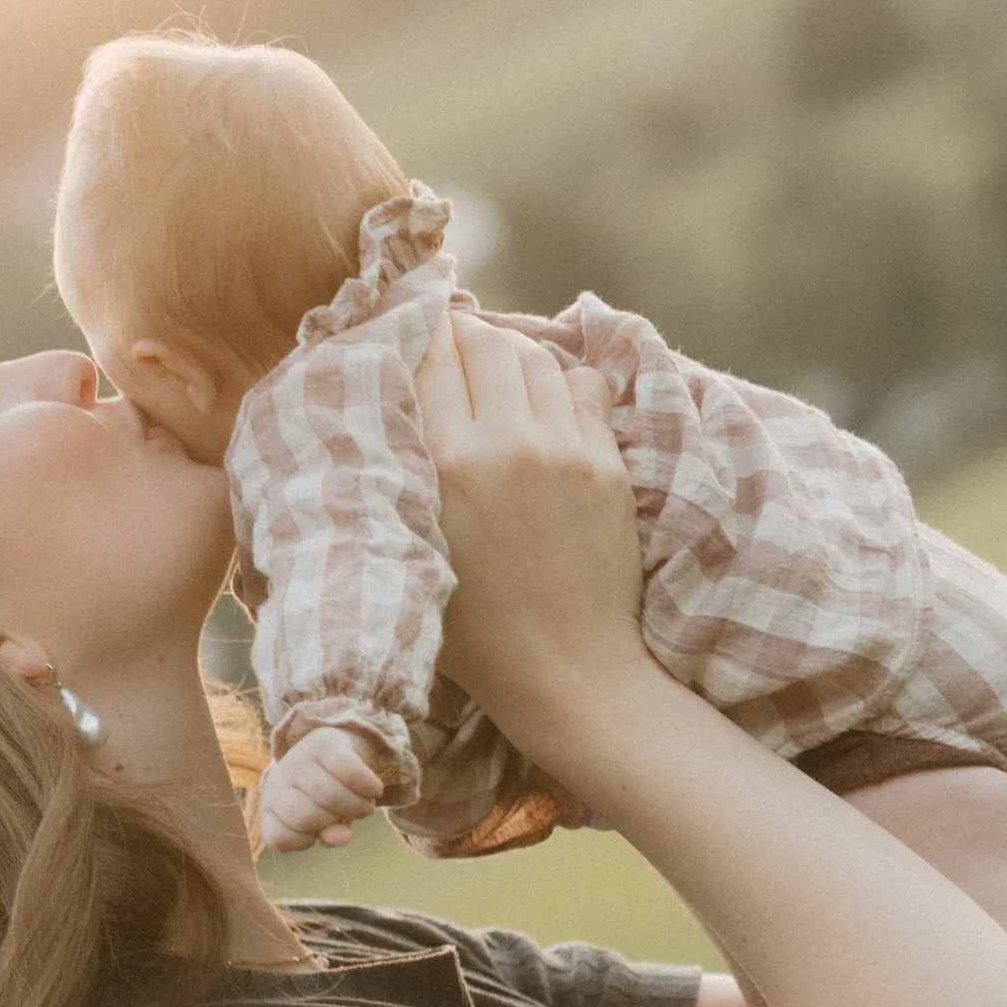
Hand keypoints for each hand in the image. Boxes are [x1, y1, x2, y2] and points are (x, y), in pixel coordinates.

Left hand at [260, 724, 393, 854]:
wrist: (335, 748)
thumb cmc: (325, 796)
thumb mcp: (325, 821)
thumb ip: (329, 835)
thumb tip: (343, 837)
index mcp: (270, 806)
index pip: (279, 838)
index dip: (306, 840)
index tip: (319, 830)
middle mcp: (278, 780)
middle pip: (308, 817)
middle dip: (336, 821)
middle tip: (349, 814)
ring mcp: (298, 759)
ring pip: (331, 795)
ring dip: (358, 807)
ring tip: (364, 805)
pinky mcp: (323, 742)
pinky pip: (349, 772)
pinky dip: (368, 787)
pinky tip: (375, 789)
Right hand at [417, 313, 644, 751]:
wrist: (567, 672)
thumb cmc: (473, 633)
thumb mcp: (413, 549)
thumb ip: (405, 474)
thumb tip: (396, 404)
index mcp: (450, 465)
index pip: (433, 359)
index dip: (421, 336)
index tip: (414, 334)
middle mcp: (511, 444)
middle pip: (488, 343)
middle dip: (467, 336)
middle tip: (454, 348)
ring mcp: (570, 450)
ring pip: (539, 358)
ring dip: (513, 356)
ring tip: (498, 374)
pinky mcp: (610, 465)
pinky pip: (587, 388)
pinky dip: (562, 386)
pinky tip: (548, 409)